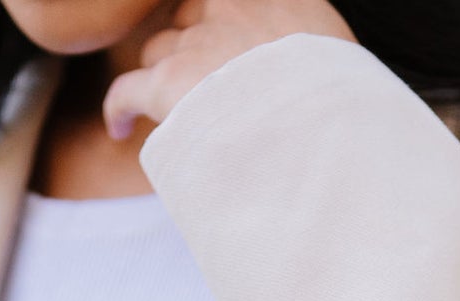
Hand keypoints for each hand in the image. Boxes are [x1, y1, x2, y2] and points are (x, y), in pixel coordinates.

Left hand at [105, 0, 353, 142]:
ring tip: (178, 113)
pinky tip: (120, 128)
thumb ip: (311, 34)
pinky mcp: (167, 85)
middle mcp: (227, 7)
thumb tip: (310, 49)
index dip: (216, 19)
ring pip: (161, 51)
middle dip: (193, 45)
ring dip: (166, 76)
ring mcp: (195, 44)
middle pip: (190, 17)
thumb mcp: (336, 47)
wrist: (316, 129)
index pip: (228, 2)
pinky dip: (119, 108)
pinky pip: (125, 90)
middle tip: (208, 85)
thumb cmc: (340, 102)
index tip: (228, 38)